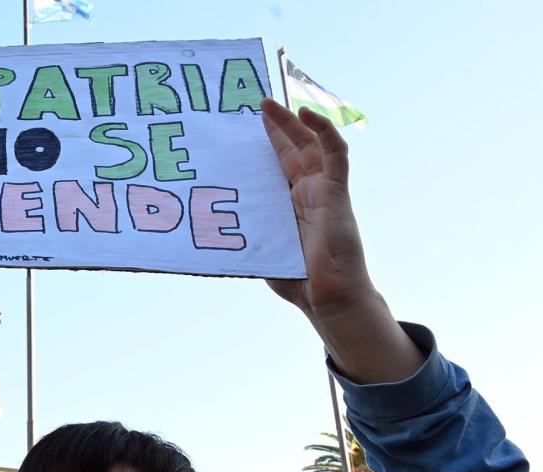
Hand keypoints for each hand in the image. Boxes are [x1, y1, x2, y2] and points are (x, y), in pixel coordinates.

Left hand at [261, 100, 423, 382]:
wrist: (326, 296)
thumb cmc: (295, 279)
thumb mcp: (259, 248)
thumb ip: (243, 231)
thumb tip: (206, 225)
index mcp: (289, 203)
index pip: (275, 165)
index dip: (262, 145)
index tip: (239, 128)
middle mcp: (307, 192)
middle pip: (291, 149)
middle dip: (274, 128)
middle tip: (252, 106)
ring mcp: (323, 189)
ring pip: (310, 145)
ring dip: (292, 122)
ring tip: (268, 105)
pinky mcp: (337, 190)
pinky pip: (335, 152)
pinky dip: (324, 130)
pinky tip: (308, 114)